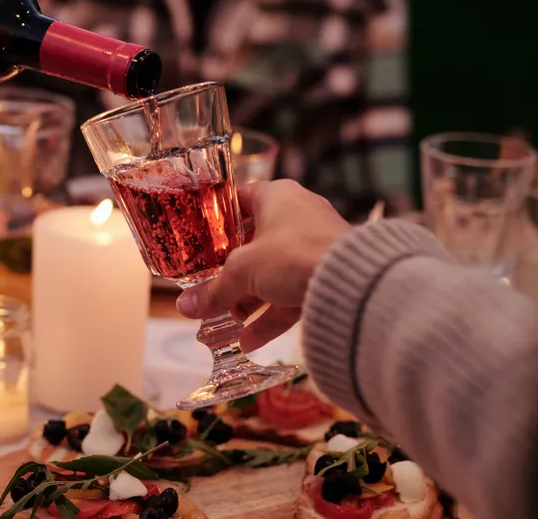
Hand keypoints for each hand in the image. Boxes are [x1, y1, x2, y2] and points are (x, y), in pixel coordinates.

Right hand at [176, 180, 350, 351]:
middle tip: (211, 289)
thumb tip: (184, 307)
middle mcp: (297, 214)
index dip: (217, 220)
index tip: (199, 241)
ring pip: (272, 271)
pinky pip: (291, 292)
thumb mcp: (242, 272)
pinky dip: (271, 315)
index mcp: (276, 196)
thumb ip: (213, 291)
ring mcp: (314, 245)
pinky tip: (249, 341)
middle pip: (253, 242)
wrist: (353, 283)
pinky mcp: (326, 274)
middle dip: (231, 271)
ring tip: (228, 322)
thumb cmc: (292, 256)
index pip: (238, 200)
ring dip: (250, 299)